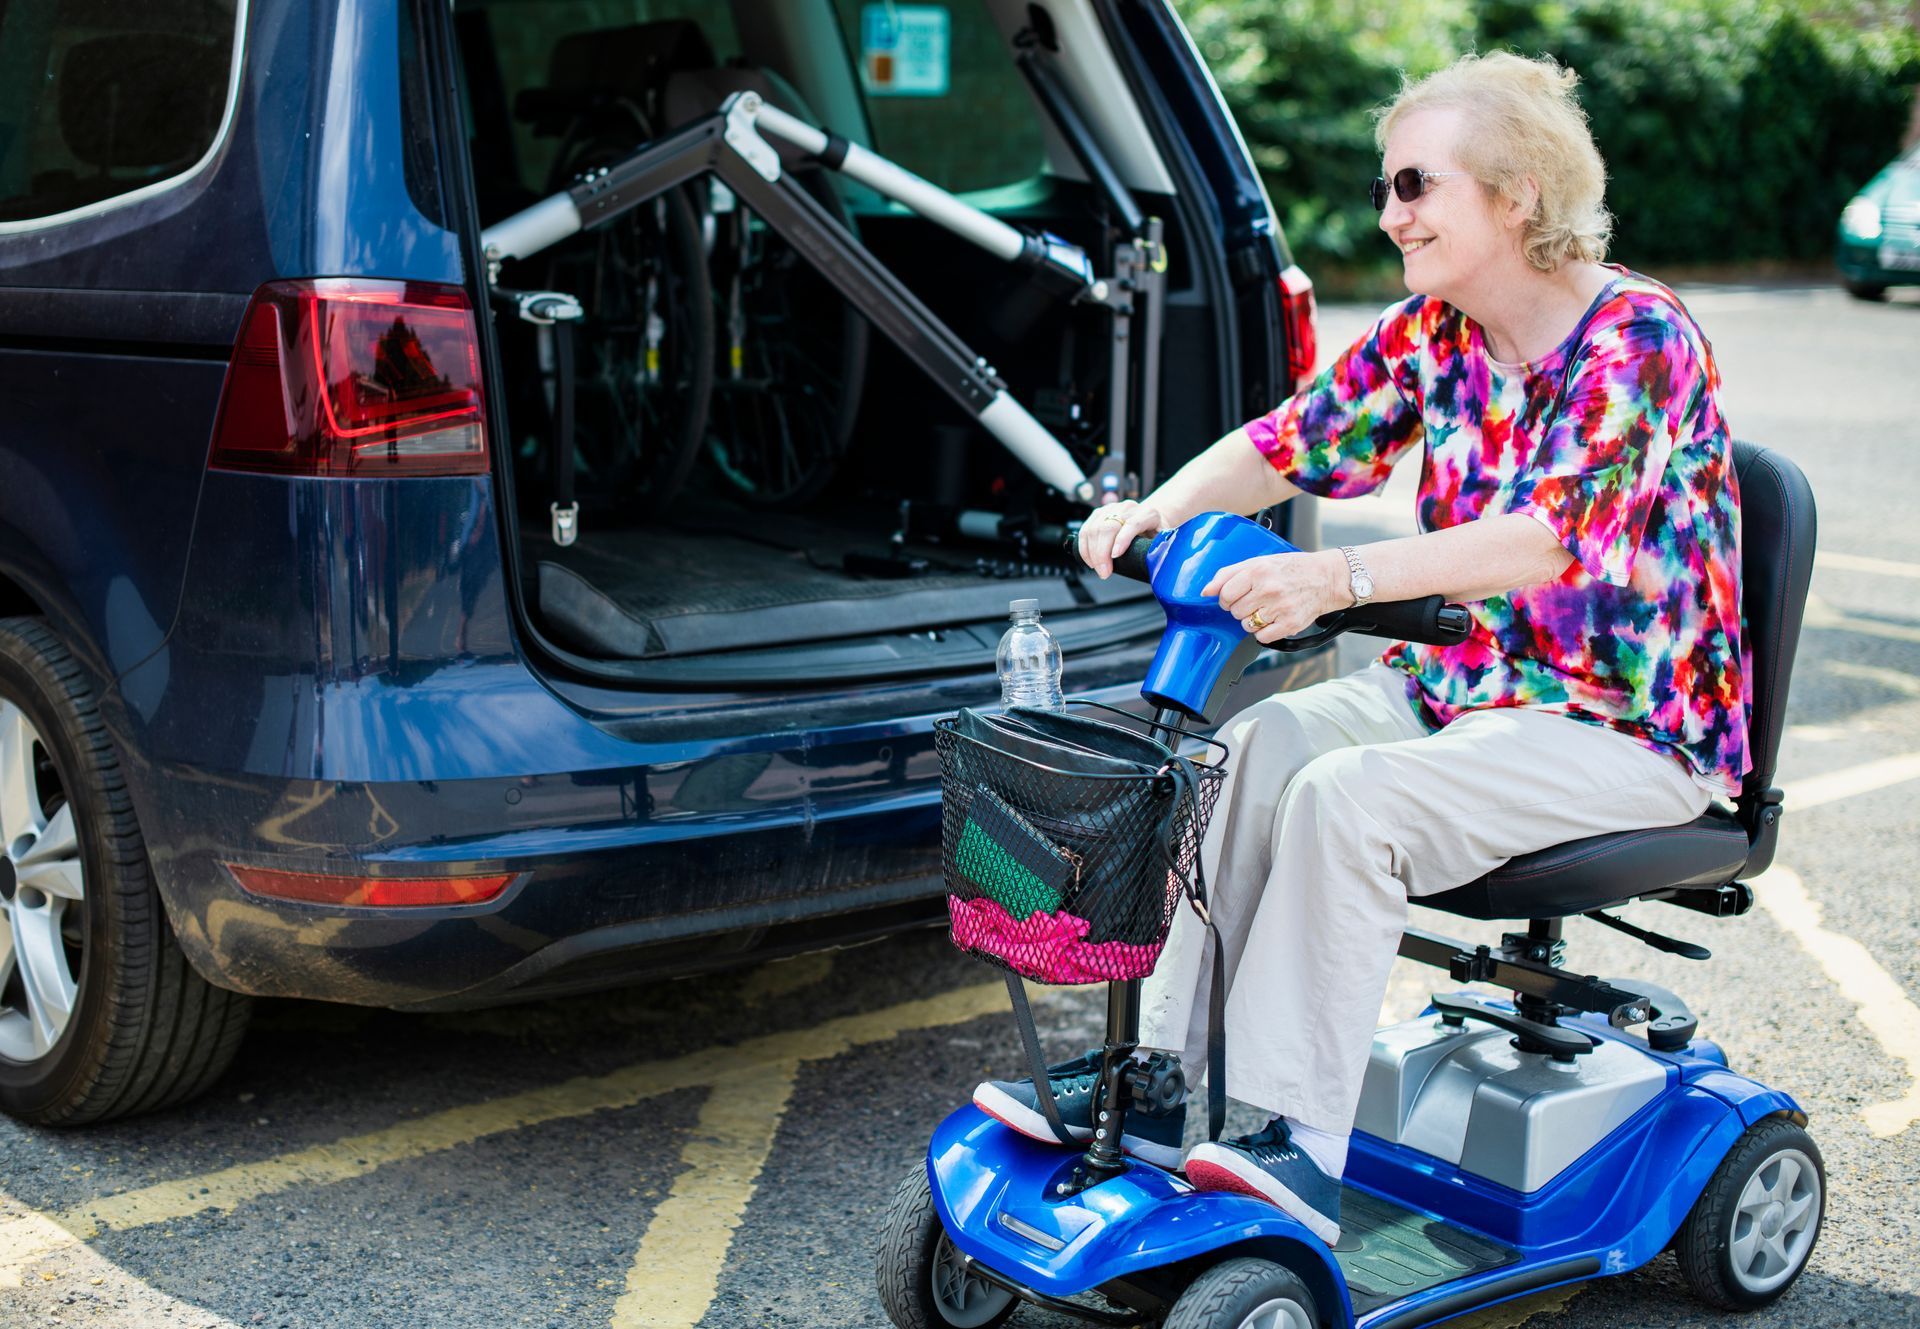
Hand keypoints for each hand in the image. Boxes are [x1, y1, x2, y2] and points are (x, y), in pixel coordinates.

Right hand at [1076, 500, 1166, 579]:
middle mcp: (1128, 508)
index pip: (1132, 524)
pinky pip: (1085, 530)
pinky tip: (1089, 560)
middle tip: (1104, 572)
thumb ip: (1160, 550)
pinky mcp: (1098, 514)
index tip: (1115, 557)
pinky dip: (1084, 547)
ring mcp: (1111, 509)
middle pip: (1108, 527)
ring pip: (1094, 528)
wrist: (1149, 520)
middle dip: (1102, 553)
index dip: (1122, 540)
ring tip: (1098, 569)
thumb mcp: (1163, 542)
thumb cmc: (1155, 534)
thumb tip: (1156, 564)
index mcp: (1147, 513)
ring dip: (1091, 552)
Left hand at [1203, 550, 1343, 643]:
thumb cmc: (1291, 569)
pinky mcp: (1289, 624)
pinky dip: (1264, 632)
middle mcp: (1268, 589)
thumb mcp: (1259, 562)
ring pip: (1247, 626)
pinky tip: (1274, 619)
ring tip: (1267, 608)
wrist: (1326, 578)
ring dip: (1253, 620)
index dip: (1226, 598)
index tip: (1235, 597)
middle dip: (1241, 608)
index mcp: (1258, 571)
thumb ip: (1228, 574)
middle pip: (1235, 612)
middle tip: (1256, 600)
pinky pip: (1262, 637)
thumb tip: (1205, 591)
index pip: (1225, 594)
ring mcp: (1280, 608)